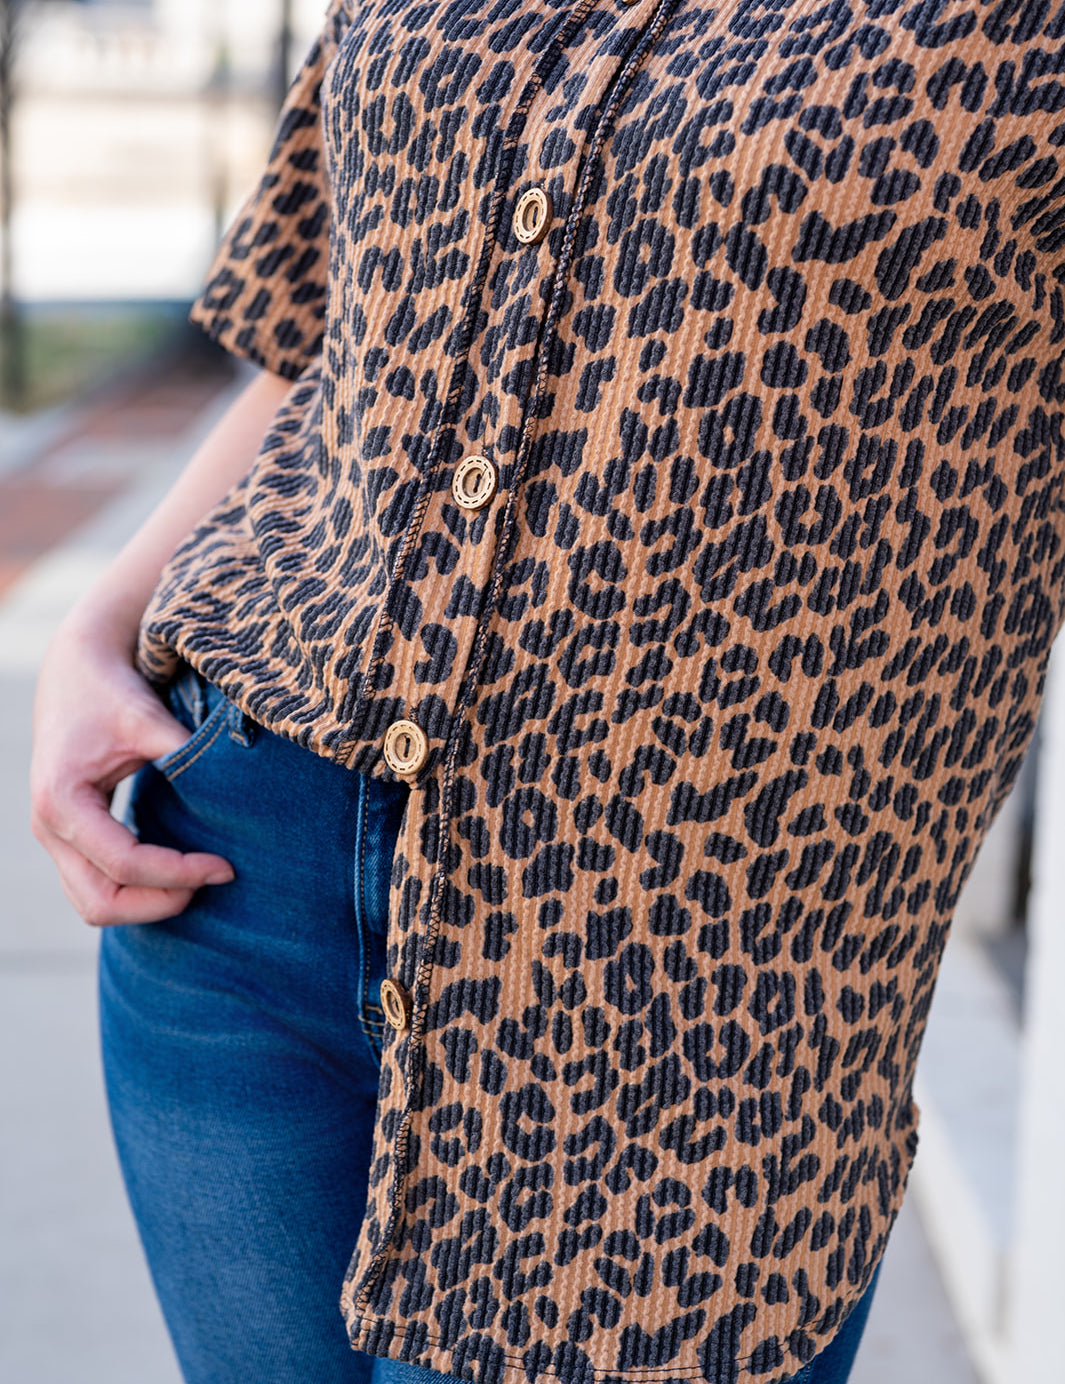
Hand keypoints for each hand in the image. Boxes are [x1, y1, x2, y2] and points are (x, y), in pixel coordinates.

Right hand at [30, 617, 234, 926]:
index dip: (179, 872)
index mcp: (61, 800)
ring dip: (147, 903)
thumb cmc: (110, 690)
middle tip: (214, 879)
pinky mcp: (69, 837)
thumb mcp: (148, 718)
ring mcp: (54, 836)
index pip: (125, 863)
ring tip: (199, 879)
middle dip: (160, 902)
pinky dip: (136, 890)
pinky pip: (97, 885)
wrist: (75, 670)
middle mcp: (48, 827)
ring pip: (94, 903)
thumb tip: (237, 795)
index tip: (224, 866)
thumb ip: (184, 756)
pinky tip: (179, 871)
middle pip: (100, 902)